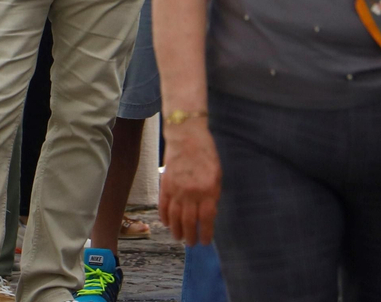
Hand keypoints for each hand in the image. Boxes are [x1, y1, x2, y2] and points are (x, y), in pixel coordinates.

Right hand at [159, 124, 221, 245]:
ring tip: (178, 238)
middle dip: (190, 235)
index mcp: (207, 191)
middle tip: (191, 243)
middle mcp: (191, 193)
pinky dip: (164, 216)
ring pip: (174, 216)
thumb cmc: (207, 155)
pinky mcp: (165, 184)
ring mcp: (176, 189)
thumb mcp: (217, 175)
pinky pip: (163, 205)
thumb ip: (213, 195)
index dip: (205, 233)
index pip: (205, 219)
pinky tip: (166, 223)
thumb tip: (209, 213)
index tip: (205, 241)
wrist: (187, 137)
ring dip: (176, 230)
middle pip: (188, 221)